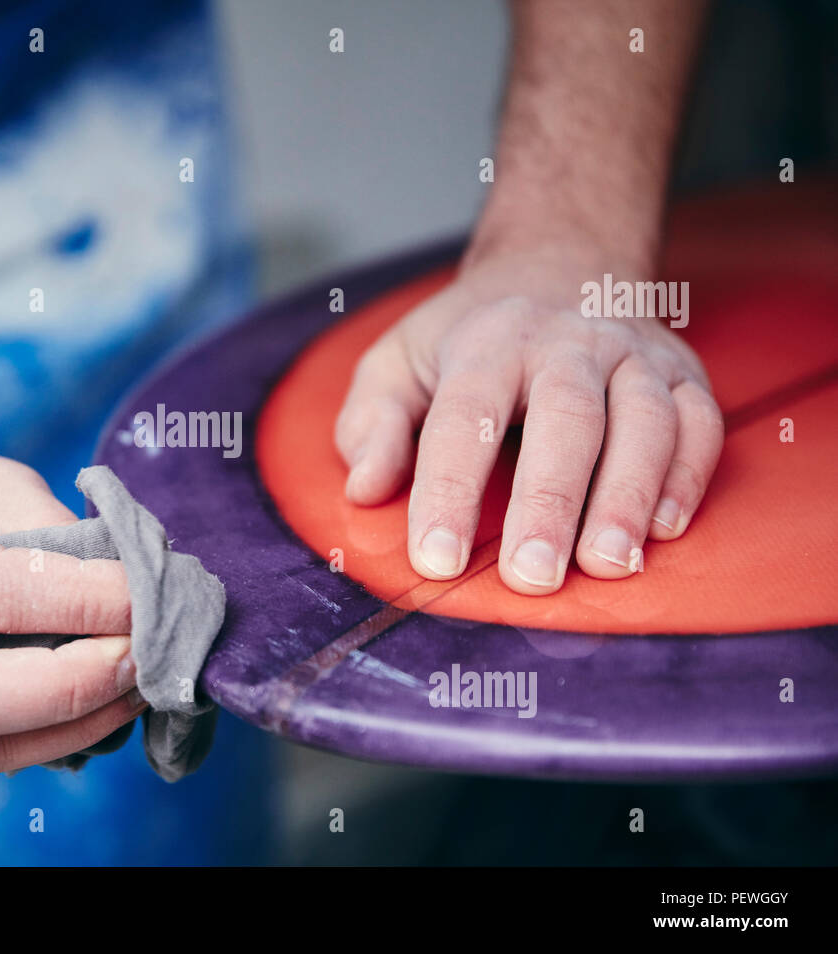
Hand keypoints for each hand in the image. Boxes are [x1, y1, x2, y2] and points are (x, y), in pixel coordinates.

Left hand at [334, 242, 723, 594]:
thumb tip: (365, 489)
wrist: (560, 266)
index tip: (436, 559)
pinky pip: (698, 424)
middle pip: (567, 419)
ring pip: (643, 422)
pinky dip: (687, 476)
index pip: (465, 419)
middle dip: (550, 501)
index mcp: (488, 342)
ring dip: (628, 496)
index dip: (448, 491)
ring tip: (606, 565)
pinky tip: (662, 531)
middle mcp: (568, 343)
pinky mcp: (682, 374)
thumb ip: (372, 424)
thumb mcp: (397, 363)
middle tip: (532, 577)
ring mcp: (633, 355)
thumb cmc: (468, 338)